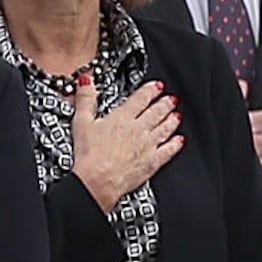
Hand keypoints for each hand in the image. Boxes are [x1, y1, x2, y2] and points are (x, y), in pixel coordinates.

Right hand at [72, 74, 182, 210]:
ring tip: (177, 115)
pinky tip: (180, 140)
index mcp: (122, 118)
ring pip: (165, 129)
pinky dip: (176, 144)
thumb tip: (86, 82)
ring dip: (172, 120)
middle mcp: (138, 130)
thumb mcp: (81, 122)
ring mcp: (147, 146)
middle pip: (156, 112)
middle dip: (165, 104)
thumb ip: (85, 100)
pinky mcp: (152, 162)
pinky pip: (168, 151)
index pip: (141, 99)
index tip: (157, 86)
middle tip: (171, 99)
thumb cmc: (89, 155)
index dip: (150, 91)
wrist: (98, 180)